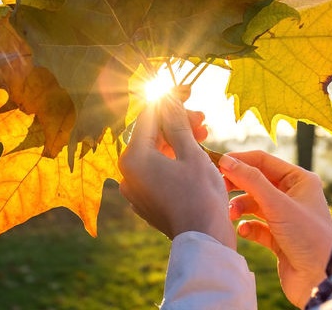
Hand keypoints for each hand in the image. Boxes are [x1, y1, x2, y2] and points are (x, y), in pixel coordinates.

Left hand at [118, 96, 234, 248]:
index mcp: (133, 158)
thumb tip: (167, 98)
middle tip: (202, 117)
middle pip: (150, 134)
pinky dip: (173, 159)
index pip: (149, 116)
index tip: (186, 90)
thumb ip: (176, 123)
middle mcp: (127, 173)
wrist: (204, 240)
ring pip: (155, 153)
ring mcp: (135, 189)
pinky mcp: (146, 200)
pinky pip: (157, 171)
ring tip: (203, 134)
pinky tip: (193, 154)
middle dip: (176, 122)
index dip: (169, 100)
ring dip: (177, 140)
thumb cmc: (200, 195)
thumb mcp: (191, 153)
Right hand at [220, 151, 331, 308]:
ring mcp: (286, 217)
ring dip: (240, 207)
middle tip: (219, 188)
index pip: (264, 161)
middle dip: (238, 185)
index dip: (240, 161)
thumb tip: (226, 161)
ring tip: (231, 214)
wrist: (320, 278)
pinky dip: (247, 227)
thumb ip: (251, 181)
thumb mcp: (278, 204)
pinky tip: (243, 231)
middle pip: (257, 182)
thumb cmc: (307, 236)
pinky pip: (257, 226)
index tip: (217, 164)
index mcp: (300, 180)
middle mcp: (294, 196)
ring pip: (254, 204)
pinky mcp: (279, 238)